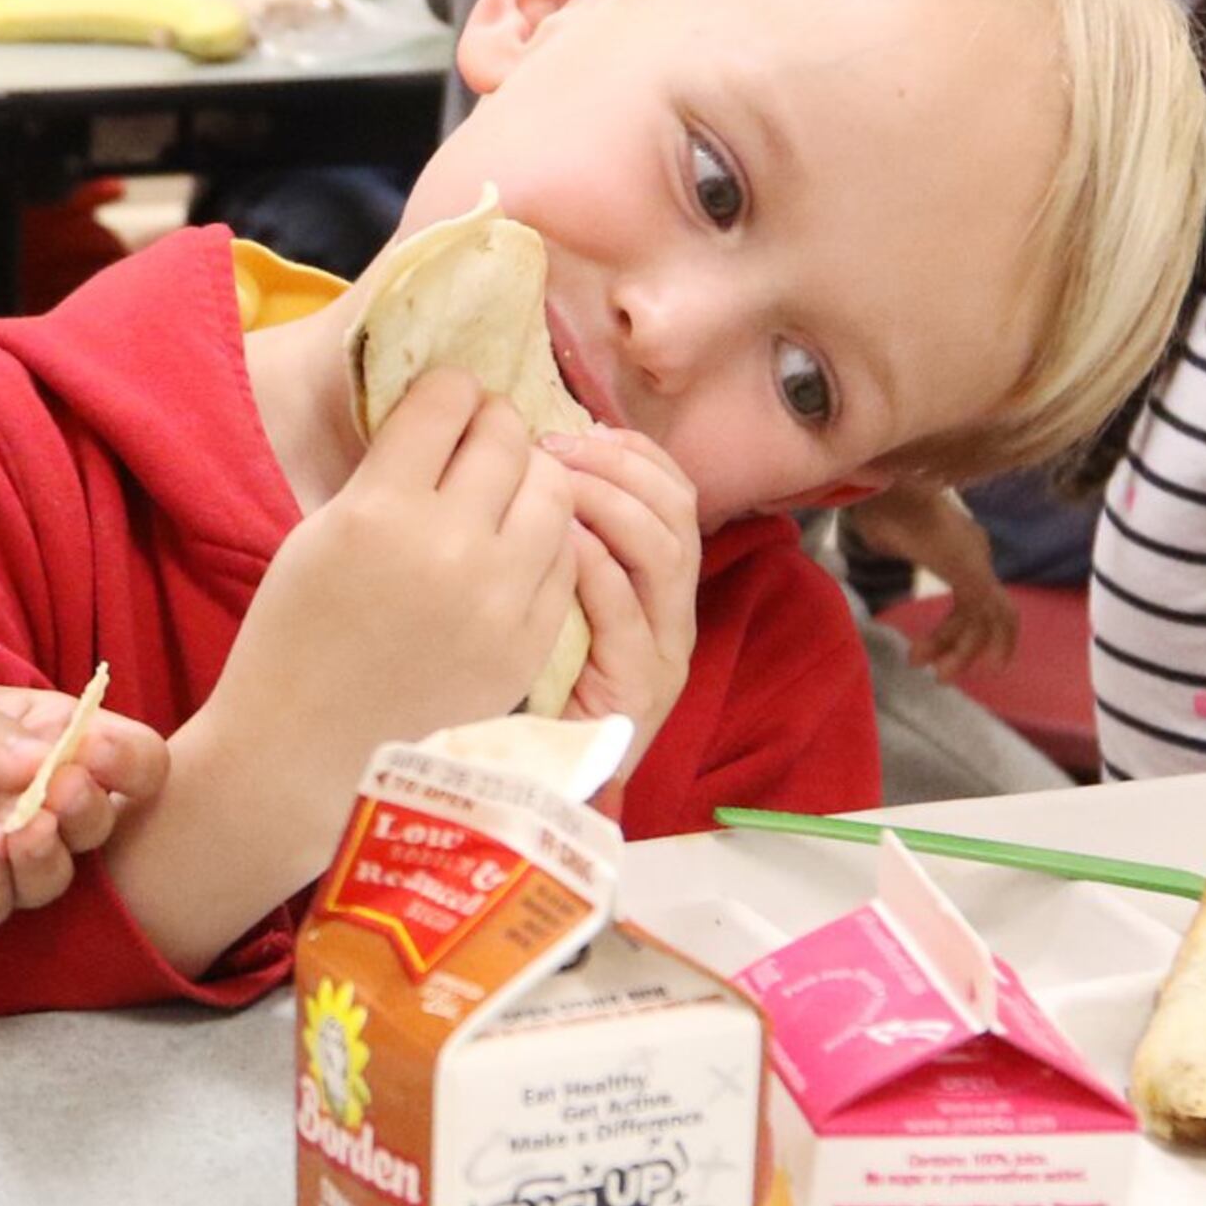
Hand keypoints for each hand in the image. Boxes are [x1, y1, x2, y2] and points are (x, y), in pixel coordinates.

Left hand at [0, 672, 170, 951]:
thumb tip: (55, 757)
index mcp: (36, 741)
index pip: (117, 755)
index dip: (128, 758)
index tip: (104, 753)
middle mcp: (27, 803)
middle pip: (101, 819)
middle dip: (93, 806)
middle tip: (68, 788)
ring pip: (59, 872)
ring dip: (53, 849)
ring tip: (28, 822)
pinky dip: (0, 879)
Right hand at [225, 371, 581, 766]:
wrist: (307, 750)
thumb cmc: (295, 636)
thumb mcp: (319, 534)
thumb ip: (384, 477)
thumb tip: (440, 426)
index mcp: (378, 509)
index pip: (443, 402)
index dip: (447, 389)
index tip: (444, 398)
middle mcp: (448, 544)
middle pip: (505, 437)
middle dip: (493, 422)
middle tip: (480, 432)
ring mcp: (498, 596)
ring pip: (551, 491)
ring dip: (530, 475)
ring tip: (506, 488)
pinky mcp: (528, 640)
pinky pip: (564, 557)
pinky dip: (544, 538)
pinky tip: (516, 546)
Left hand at [546, 426, 701, 753]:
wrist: (537, 780)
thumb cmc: (532, 679)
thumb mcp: (551, 595)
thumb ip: (558, 536)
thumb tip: (530, 453)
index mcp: (660, 583)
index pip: (674, 492)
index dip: (633, 451)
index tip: (578, 426)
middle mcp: (673, 613)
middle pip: (674, 511)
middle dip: (617, 466)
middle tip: (554, 447)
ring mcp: (660, 651)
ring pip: (660, 551)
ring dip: (607, 502)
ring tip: (553, 483)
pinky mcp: (634, 688)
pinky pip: (623, 611)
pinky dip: (592, 566)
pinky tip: (554, 541)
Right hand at [849, 482, 1016, 678]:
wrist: (885, 492)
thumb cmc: (875, 506)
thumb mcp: (886, 533)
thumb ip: (893, 544)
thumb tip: (881, 547)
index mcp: (960, 543)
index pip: (972, 594)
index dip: (955, 629)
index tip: (927, 651)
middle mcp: (976, 551)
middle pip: (983, 610)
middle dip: (961, 645)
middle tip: (936, 672)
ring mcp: (978, 561)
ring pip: (988, 618)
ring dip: (964, 651)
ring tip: (937, 674)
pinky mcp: (973, 573)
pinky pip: (987, 616)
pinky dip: (978, 644)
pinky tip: (953, 663)